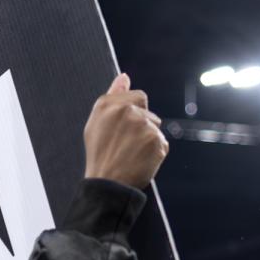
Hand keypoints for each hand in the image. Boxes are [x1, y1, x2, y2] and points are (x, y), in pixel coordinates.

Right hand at [83, 73, 168, 188]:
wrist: (107, 183)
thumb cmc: (100, 152)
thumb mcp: (98, 120)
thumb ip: (113, 95)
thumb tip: (124, 76)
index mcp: (110, 104)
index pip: (139, 97)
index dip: (134, 113)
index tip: (124, 130)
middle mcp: (127, 111)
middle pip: (149, 114)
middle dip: (142, 127)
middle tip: (125, 145)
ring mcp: (144, 126)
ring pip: (155, 129)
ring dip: (148, 140)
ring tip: (131, 154)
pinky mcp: (156, 142)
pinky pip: (162, 143)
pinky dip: (154, 153)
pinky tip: (140, 161)